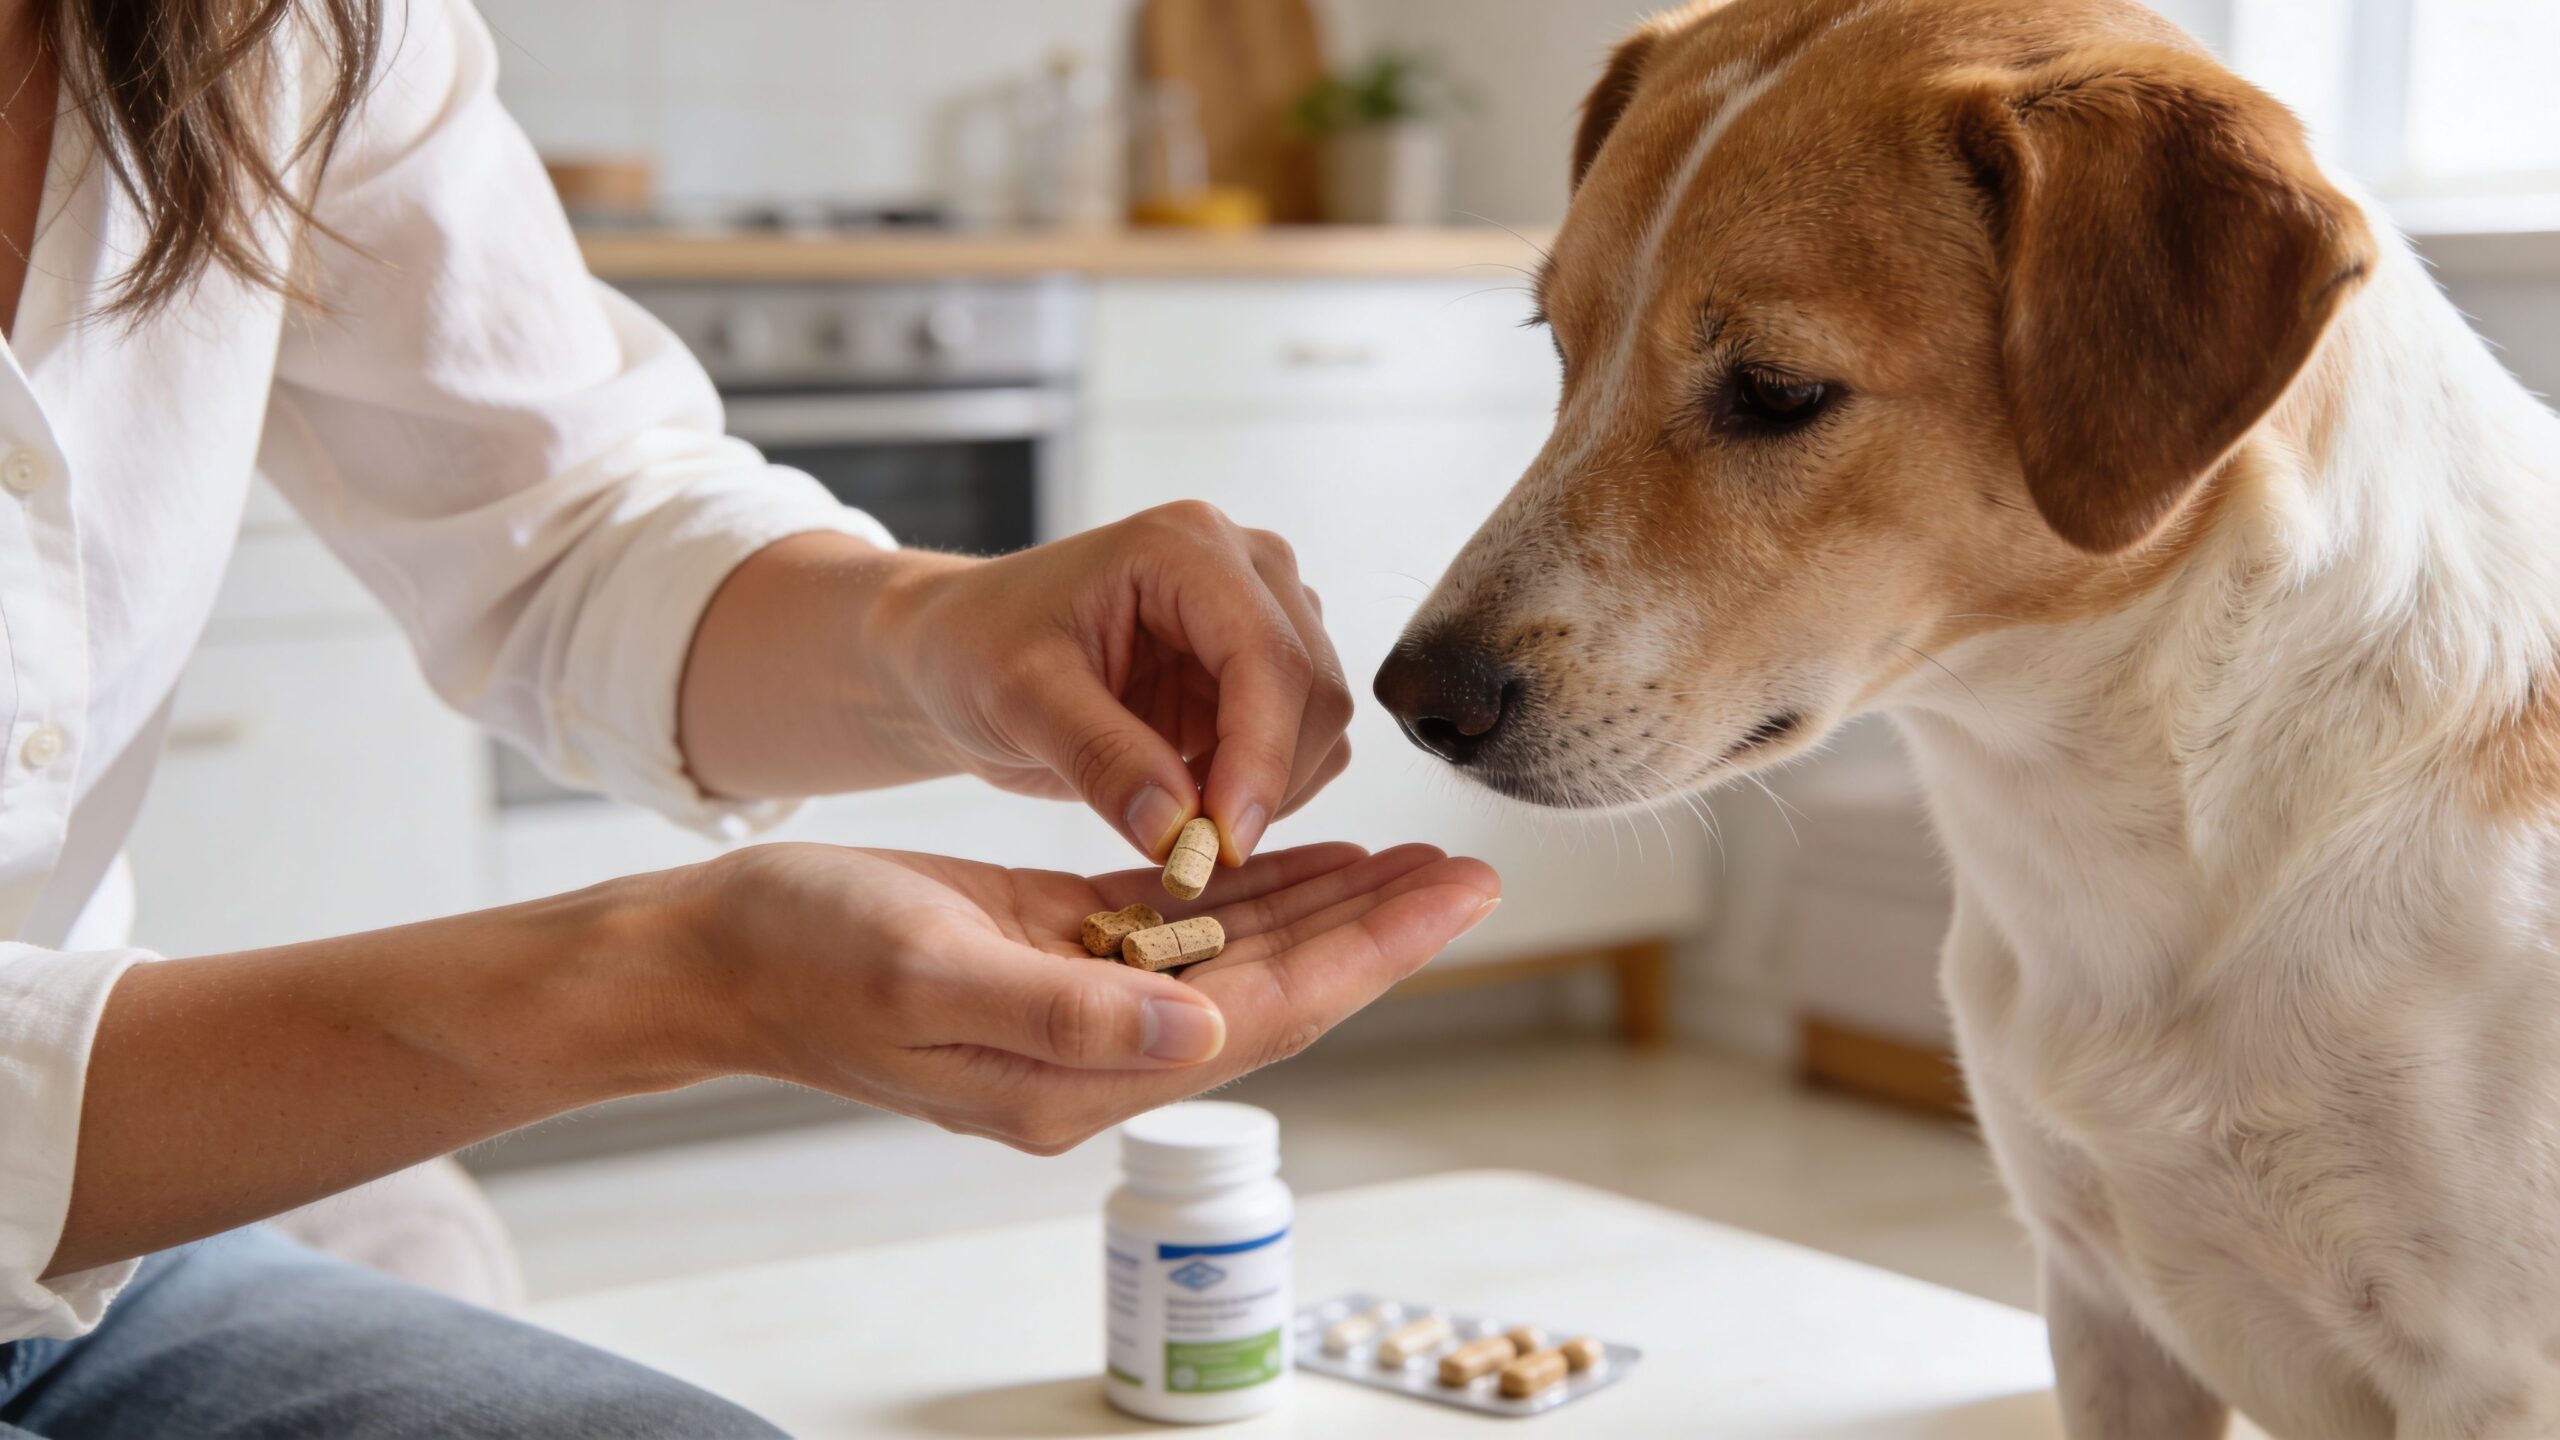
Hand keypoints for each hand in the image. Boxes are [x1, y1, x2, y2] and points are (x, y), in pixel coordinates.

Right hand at [671, 840, 1498, 1153]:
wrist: (714, 952)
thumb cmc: (803, 956)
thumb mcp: (929, 970)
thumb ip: (1066, 1010)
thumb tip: (1199, 1025)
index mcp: (1080, 1072)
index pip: (1265, 1013)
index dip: (1369, 955)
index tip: (1456, 900)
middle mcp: (1098, 1049)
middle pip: (1276, 988)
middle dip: (1379, 931)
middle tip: (1473, 869)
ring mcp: (1081, 1003)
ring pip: (1240, 953)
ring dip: (1330, 907)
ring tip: (1416, 860)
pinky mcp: (1058, 951)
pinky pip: (1183, 925)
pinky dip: (1251, 888)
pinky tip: (1305, 857)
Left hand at [883, 503, 1354, 864]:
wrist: (962, 650)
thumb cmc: (976, 647)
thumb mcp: (1017, 699)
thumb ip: (1101, 758)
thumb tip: (1179, 831)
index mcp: (1186, 546)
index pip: (1267, 655)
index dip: (1260, 756)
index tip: (1226, 841)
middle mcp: (1244, 567)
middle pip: (1313, 688)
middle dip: (1265, 781)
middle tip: (1193, 850)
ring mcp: (1262, 616)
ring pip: (1321, 721)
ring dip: (1268, 790)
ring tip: (1177, 817)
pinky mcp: (1260, 671)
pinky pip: (1305, 745)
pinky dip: (1265, 791)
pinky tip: (1192, 798)